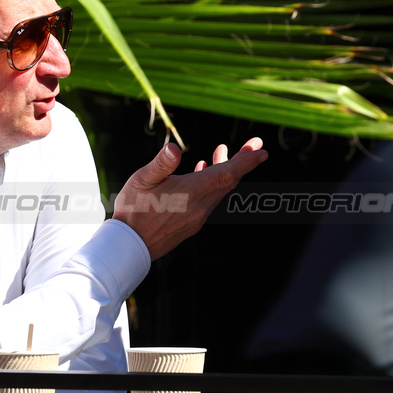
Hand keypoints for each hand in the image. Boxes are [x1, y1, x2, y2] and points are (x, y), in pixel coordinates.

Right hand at [113, 138, 266, 259]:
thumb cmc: (132, 211)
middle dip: (242, 162)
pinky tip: (202, 171)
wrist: (130, 247)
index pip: (226, 174)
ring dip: (225, 171)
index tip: (262, 151)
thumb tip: (175, 148)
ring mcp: (197, 217)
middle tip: (253, 145)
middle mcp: (199, 206)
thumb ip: (161, 164)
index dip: (246, 161)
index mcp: (191, 192)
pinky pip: (210, 200)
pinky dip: (213, 183)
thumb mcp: (141, 181)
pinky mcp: (192, 224)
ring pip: (220, 191)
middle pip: (229, 181)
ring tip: (221, 151)